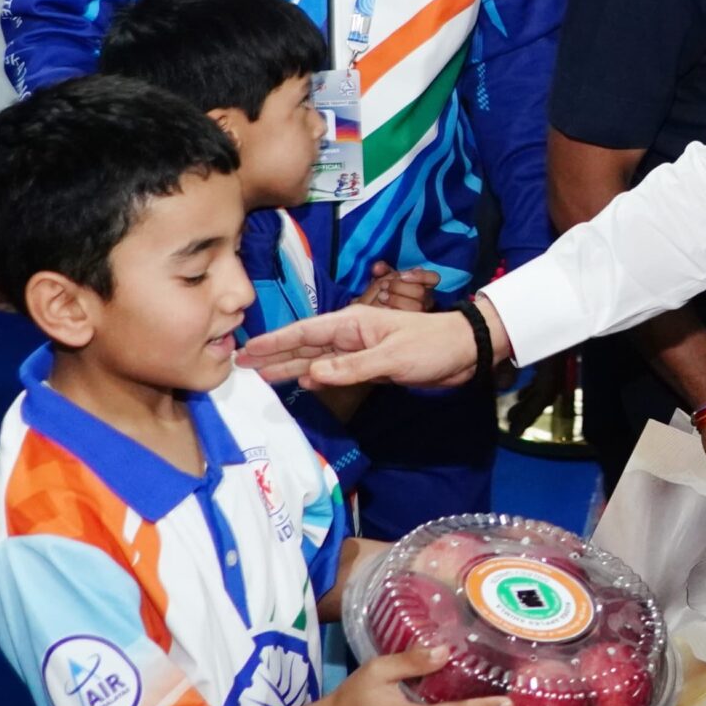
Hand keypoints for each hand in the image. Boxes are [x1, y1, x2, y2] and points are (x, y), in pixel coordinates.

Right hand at [241, 302, 495, 391]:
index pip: (305, 331)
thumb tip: (311, 374)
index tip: (246, 348)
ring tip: (260, 375)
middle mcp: (351, 335)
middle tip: (240, 364)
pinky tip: (299, 383)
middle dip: (273, 354)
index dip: (275, 341)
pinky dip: (315, 377)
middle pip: (304, 345)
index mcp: (353, 323)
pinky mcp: (370, 367)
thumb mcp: (392, 358)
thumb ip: (352, 367)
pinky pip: (335, 371)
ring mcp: (359, 351)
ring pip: (316, 359)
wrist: (465, 351)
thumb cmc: (432, 347)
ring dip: (289, 367)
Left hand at [356, 261, 440, 314]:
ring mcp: (421, 314)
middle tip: (383, 285)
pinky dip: (393, 311)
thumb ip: (382, 270)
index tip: (402, 276)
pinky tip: (382, 309)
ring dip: (396, 299)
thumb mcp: (383, 278)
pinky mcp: (412, 325)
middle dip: (399, 286)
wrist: (375, 314)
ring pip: (416, 306)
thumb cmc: (384, 293)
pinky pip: (407, 318)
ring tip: (381, 296)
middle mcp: (426, 300)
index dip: (420, 275)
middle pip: (420, 291)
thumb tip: (377, 267)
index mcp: (424, 286)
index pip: (433, 278)